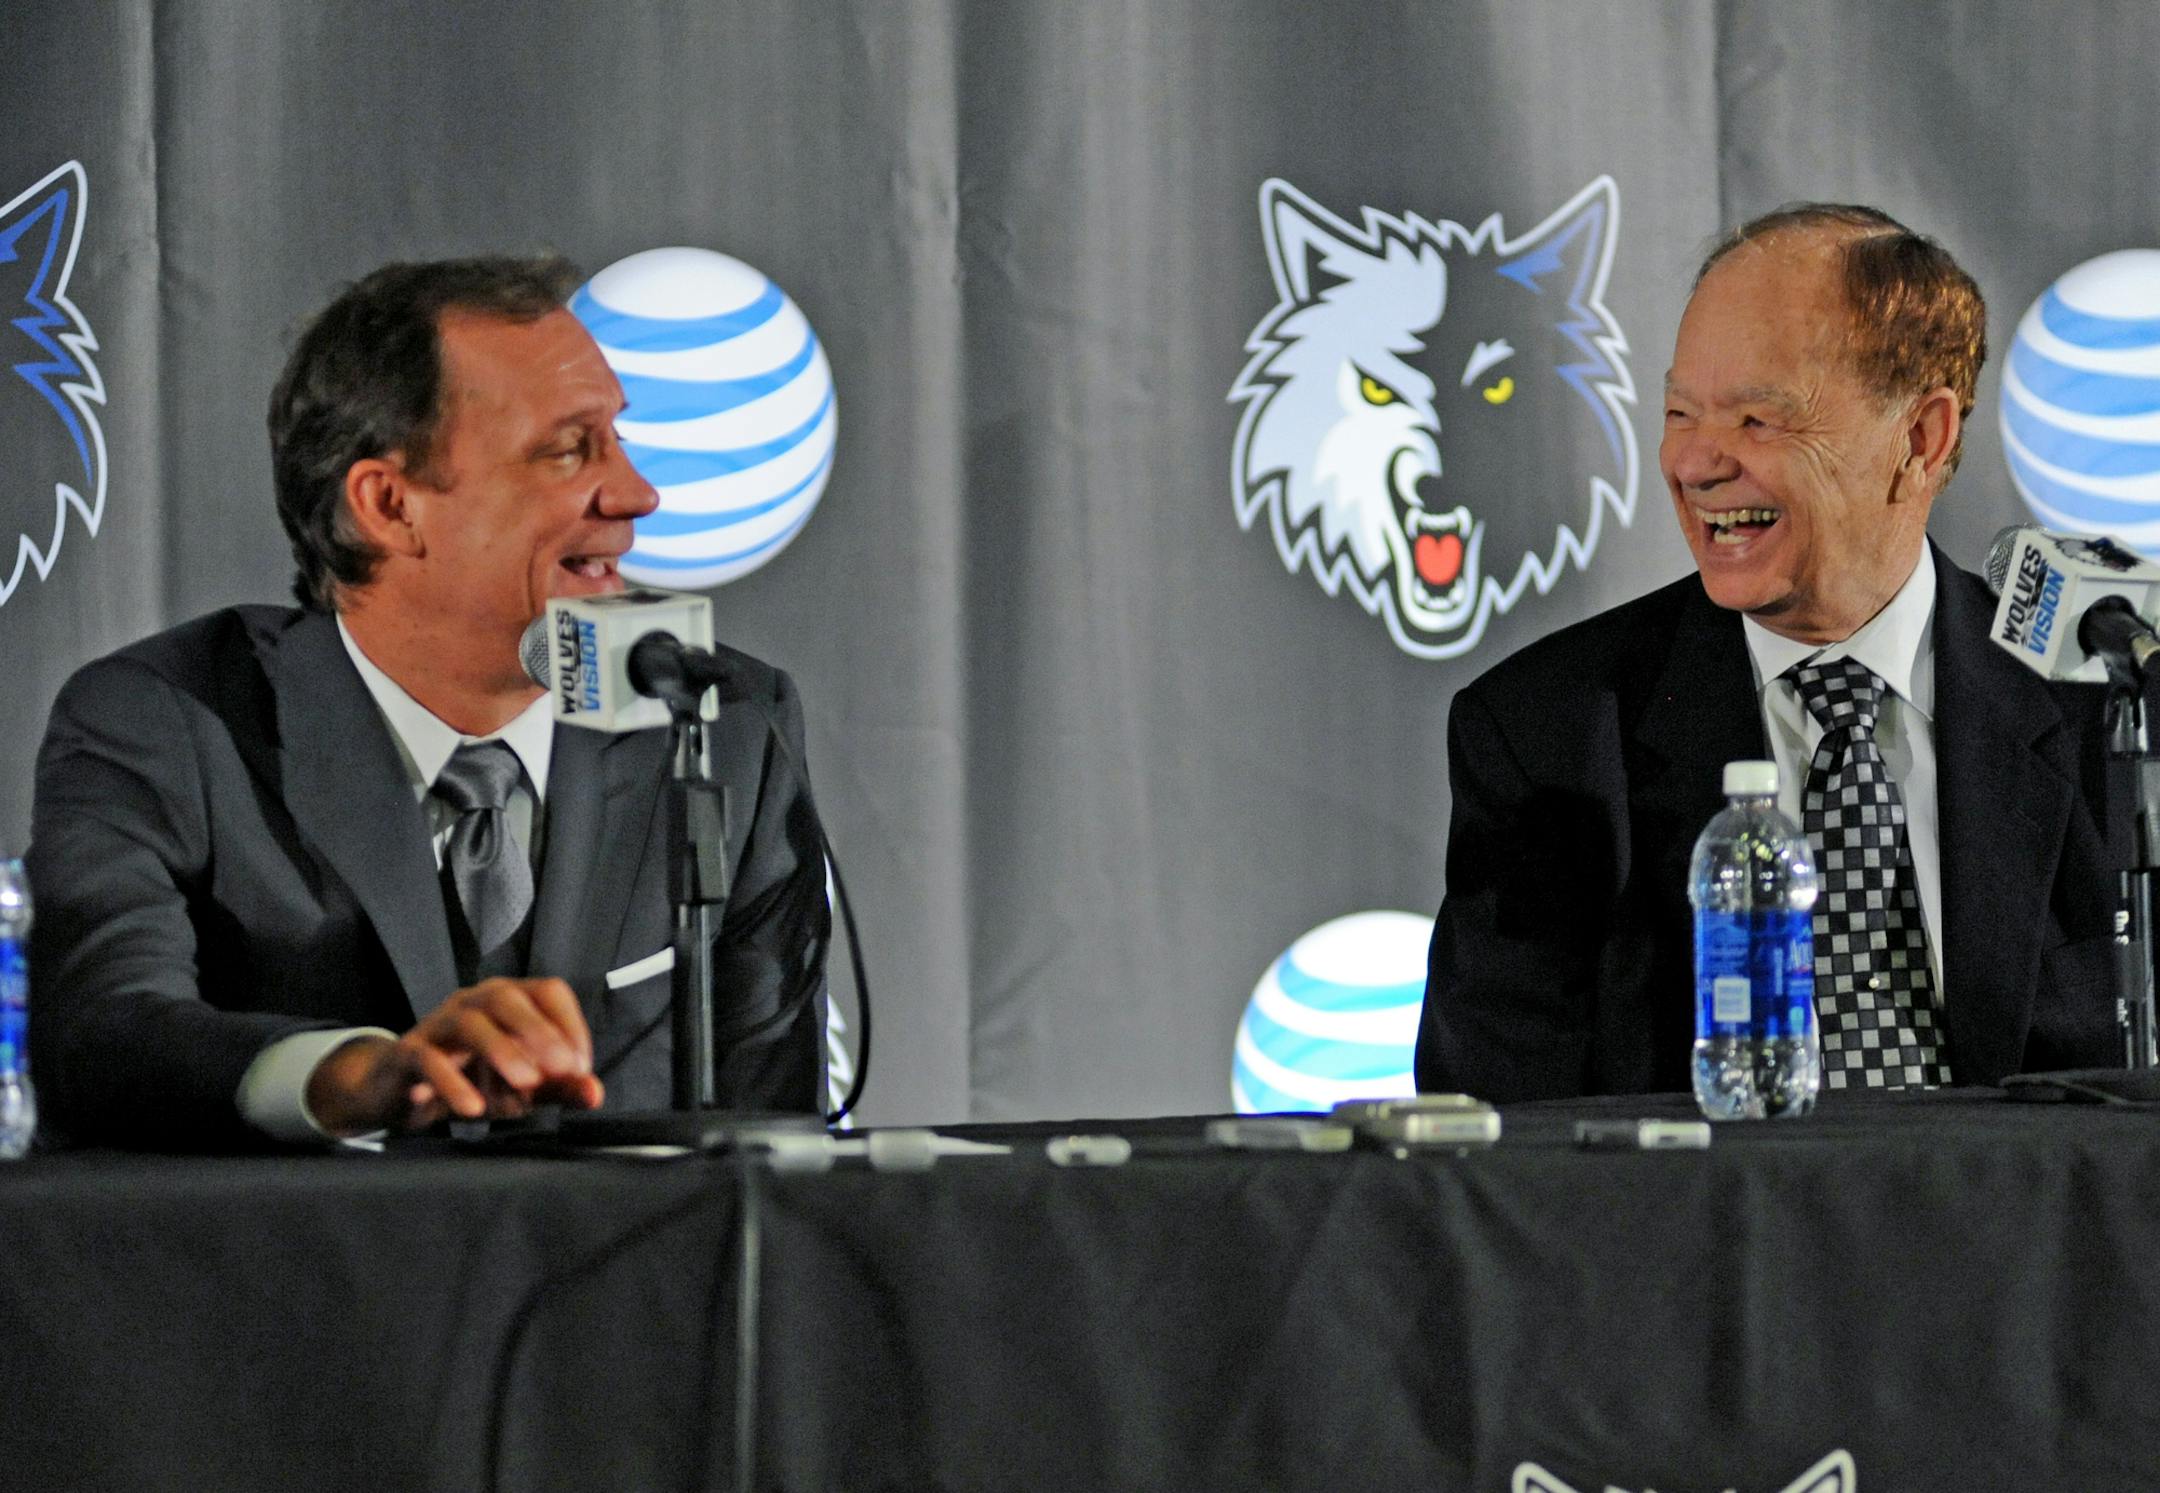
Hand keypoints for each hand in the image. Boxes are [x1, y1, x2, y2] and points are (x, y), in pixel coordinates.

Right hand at [306, 977, 604, 1134]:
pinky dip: (452, 1083)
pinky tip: (472, 1109)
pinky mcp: (407, 1054)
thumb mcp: (522, 1087)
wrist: (401, 1094)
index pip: (549, 991)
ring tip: (525, 1087)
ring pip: (469, 1022)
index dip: (571, 1025)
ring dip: (501, 1051)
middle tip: (560, 1073)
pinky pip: (427, 1059)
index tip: (580, 1069)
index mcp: (509, 1000)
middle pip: (508, 998)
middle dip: (539, 1033)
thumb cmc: (472, 1081)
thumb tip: (596, 1094)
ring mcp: (438, 1024)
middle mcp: (474, 1002)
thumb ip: (560, 1088)